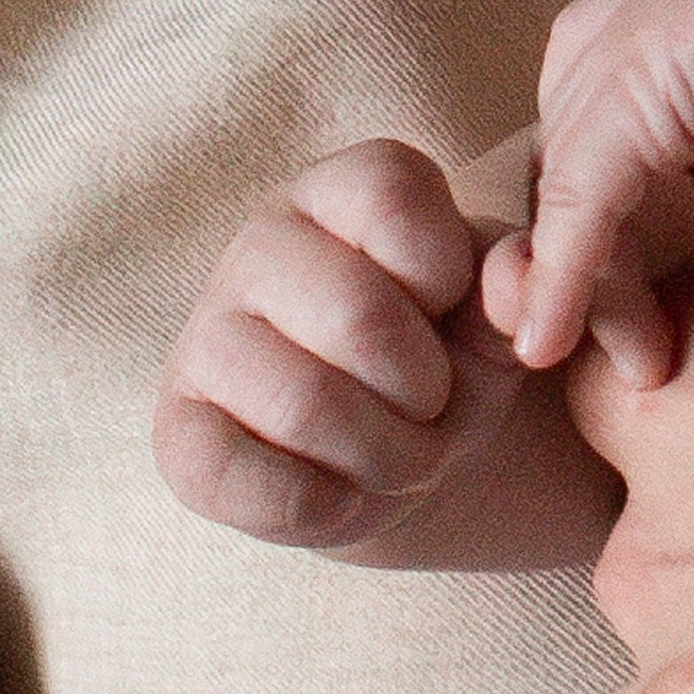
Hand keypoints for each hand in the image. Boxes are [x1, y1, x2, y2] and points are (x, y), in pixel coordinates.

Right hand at [154, 138, 563, 560]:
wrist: (393, 451)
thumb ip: (516, 283)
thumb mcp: (498, 314)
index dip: (446, 275)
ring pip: (302, 402)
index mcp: (343, 188)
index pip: (393, 198)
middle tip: (436, 412)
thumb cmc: (448, 353)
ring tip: (402, 458)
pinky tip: (341, 496)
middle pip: (355, 313)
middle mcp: (262, 242)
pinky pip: (232, 475)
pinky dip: (313, 506)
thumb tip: (516, 276)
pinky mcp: (176, 427)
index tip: (451, 312)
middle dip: (425, 392)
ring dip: (382, 456)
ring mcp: (206, 333)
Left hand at [488, 0, 693, 381]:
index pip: (594, 135)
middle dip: (588, 269)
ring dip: (593, 297)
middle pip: (567, 173)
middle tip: (640, 351)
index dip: (604, 223)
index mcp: (660, 7)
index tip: (653, 302)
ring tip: (646, 364)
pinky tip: (549, 343)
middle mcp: (622, 23)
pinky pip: (575, 209)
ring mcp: (616, 53)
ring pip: (566, 201)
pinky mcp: (626, 95)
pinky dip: (561, 283)